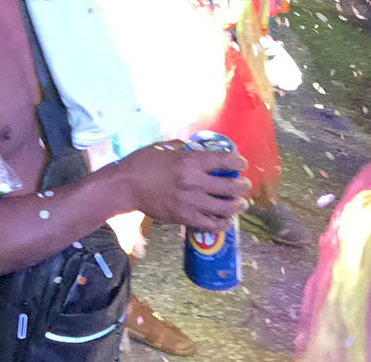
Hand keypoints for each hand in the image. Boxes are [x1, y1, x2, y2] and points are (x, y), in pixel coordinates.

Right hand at [117, 141, 250, 231]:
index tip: (242, 163)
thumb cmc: (141, 163)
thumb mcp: (162, 147)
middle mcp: (194, 181)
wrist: (125, 186)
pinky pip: (211, 224)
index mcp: (189, 161)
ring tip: (240, 203)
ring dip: (237, 205)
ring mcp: (190, 201)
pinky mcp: (184, 217)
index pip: (224, 160)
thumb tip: (195, 148)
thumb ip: (182, 148)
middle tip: (244, 185)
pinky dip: (222, 223)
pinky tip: (225, 220)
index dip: (237, 162)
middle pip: (230, 186)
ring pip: (225, 207)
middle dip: (242, 186)